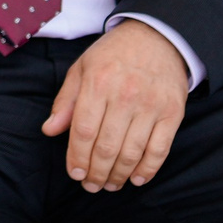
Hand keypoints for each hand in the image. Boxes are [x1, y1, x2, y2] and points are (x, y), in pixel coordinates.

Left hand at [41, 20, 189, 191]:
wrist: (158, 37)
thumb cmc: (113, 55)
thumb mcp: (82, 68)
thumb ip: (65, 101)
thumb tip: (49, 130)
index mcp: (98, 83)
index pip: (84, 130)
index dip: (77, 157)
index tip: (74, 173)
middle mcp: (125, 95)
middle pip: (107, 146)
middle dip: (96, 173)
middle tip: (91, 185)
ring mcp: (151, 105)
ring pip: (133, 152)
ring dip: (119, 175)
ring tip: (110, 185)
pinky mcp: (173, 113)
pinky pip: (160, 149)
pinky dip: (148, 169)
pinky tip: (136, 179)